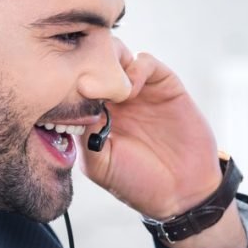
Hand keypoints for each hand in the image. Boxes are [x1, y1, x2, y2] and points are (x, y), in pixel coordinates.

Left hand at [81, 47, 246, 247]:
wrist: (184, 193)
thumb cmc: (139, 184)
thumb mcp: (100, 165)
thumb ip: (83, 133)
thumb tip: (72, 101)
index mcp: (94, 114)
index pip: (72, 82)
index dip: (66, 79)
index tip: (63, 90)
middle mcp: (114, 99)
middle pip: (92, 60)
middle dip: (85, 62)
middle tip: (85, 82)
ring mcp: (140, 91)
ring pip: (117, 54)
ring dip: (109, 61)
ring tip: (109, 86)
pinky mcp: (165, 87)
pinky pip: (145, 62)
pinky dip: (136, 66)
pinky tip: (132, 89)